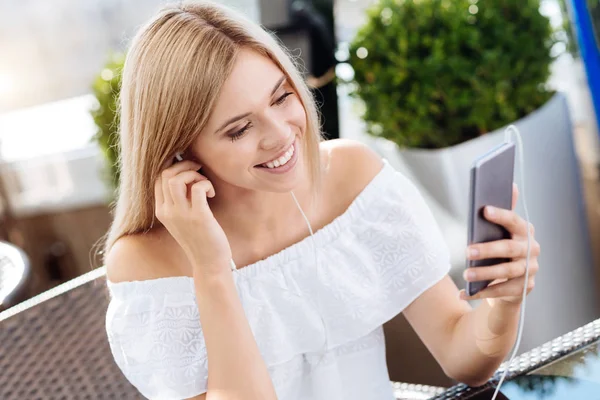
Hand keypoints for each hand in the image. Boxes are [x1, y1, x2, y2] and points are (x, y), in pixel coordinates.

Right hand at [154, 159, 232, 275]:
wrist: (209, 263)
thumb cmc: (200, 238)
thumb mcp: (182, 219)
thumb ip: (180, 200)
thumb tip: (186, 174)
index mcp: (162, 210)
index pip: (158, 177)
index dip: (174, 166)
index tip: (190, 169)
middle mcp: (167, 211)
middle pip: (166, 173)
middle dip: (185, 165)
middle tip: (199, 171)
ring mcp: (181, 215)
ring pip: (177, 179)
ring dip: (194, 174)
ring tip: (205, 184)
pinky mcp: (199, 217)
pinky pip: (198, 188)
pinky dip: (206, 184)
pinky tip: (212, 194)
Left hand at [460, 184, 540, 305]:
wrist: (511, 279)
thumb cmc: (502, 248)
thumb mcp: (502, 230)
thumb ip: (505, 210)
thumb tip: (510, 184)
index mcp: (525, 230)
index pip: (514, 221)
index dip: (501, 215)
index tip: (485, 210)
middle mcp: (531, 249)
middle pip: (509, 248)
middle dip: (487, 249)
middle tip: (466, 251)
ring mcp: (530, 269)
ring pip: (506, 271)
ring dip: (484, 273)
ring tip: (466, 274)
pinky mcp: (524, 287)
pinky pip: (502, 291)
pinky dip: (482, 292)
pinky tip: (464, 293)